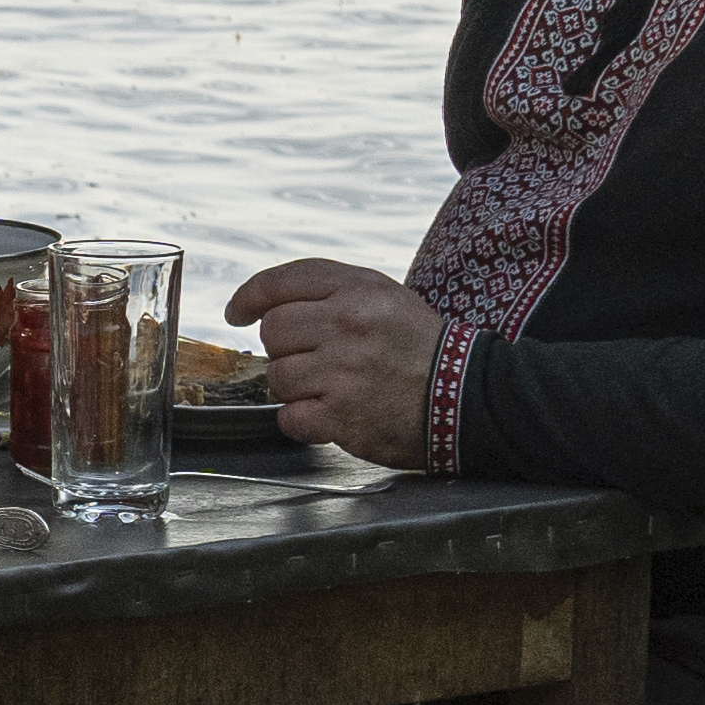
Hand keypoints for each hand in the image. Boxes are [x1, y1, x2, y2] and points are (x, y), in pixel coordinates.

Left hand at [228, 255, 446, 466]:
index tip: (237, 312)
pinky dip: (301, 421)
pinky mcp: (342, 417)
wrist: (467, 396)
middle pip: (273, 331)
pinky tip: (329, 414)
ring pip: (277, 376)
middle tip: (314, 358)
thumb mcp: (385, 297)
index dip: (250, 297)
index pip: (282, 282)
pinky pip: (289, 417)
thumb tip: (268, 302)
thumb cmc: (421, 348)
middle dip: (284, 348)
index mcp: (358, 291)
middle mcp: (347, 326)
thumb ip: (332, 291)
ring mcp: (343, 373)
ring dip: (294, 387)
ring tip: (330, 388)